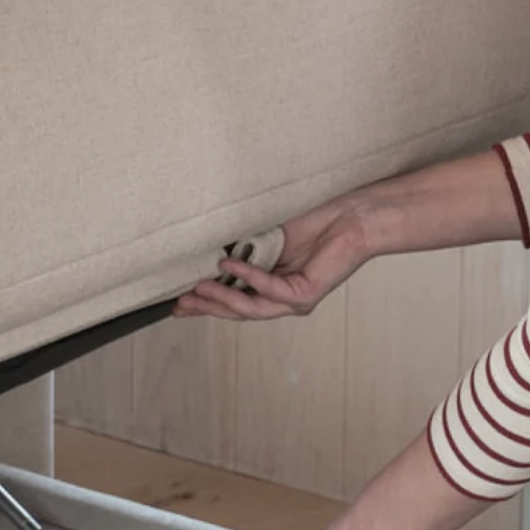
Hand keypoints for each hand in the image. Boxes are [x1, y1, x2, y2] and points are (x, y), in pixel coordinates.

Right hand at [174, 199, 370, 320]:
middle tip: (180, 304)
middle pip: (238, 311)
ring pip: (250, 307)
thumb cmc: (314, 223)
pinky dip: (247, 277)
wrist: (352, 218)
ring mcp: (294, 301)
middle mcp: (282, 300)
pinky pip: (269, 289)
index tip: (178, 304)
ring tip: (197, 289)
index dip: (206, 305)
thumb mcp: (267, 239)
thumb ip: (243, 251)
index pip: (234, 302)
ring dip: (222, 298)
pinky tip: (228, 266)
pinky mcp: (305, 294)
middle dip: (207, 308)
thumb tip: (209, 253)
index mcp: (271, 290)